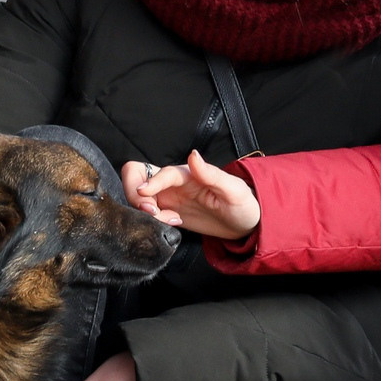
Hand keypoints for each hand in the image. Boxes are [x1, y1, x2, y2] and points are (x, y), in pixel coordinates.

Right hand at [126, 150, 260, 241]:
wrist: (244, 224)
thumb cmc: (242, 204)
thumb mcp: (233, 190)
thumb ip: (212, 174)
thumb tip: (193, 155)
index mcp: (188, 173)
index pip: (161, 173)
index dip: (150, 183)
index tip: (145, 197)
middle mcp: (173, 182)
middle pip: (138, 176)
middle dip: (136, 193)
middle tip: (152, 212)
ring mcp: (168, 197)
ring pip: (138, 195)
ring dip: (144, 209)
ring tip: (170, 220)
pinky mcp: (167, 211)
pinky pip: (146, 212)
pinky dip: (150, 219)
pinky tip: (171, 224)